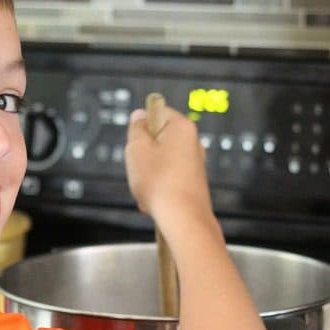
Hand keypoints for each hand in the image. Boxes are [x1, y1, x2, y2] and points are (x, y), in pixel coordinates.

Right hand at [124, 106, 210, 224]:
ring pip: (162, 162)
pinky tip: (154, 202)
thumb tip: (139, 116)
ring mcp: (195, 164)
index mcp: (181, 127)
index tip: (134, 143)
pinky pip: (169, 179)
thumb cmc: (159, 182)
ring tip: (146, 189)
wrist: (183, 218)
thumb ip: (136, 129)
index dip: (141, 126)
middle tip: (138, 167)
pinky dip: (159, 188)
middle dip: (144, 154)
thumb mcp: (136, 150)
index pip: (157, 111)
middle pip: (159, 139)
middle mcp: (193, 142)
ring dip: (149, 175)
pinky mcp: (193, 183)